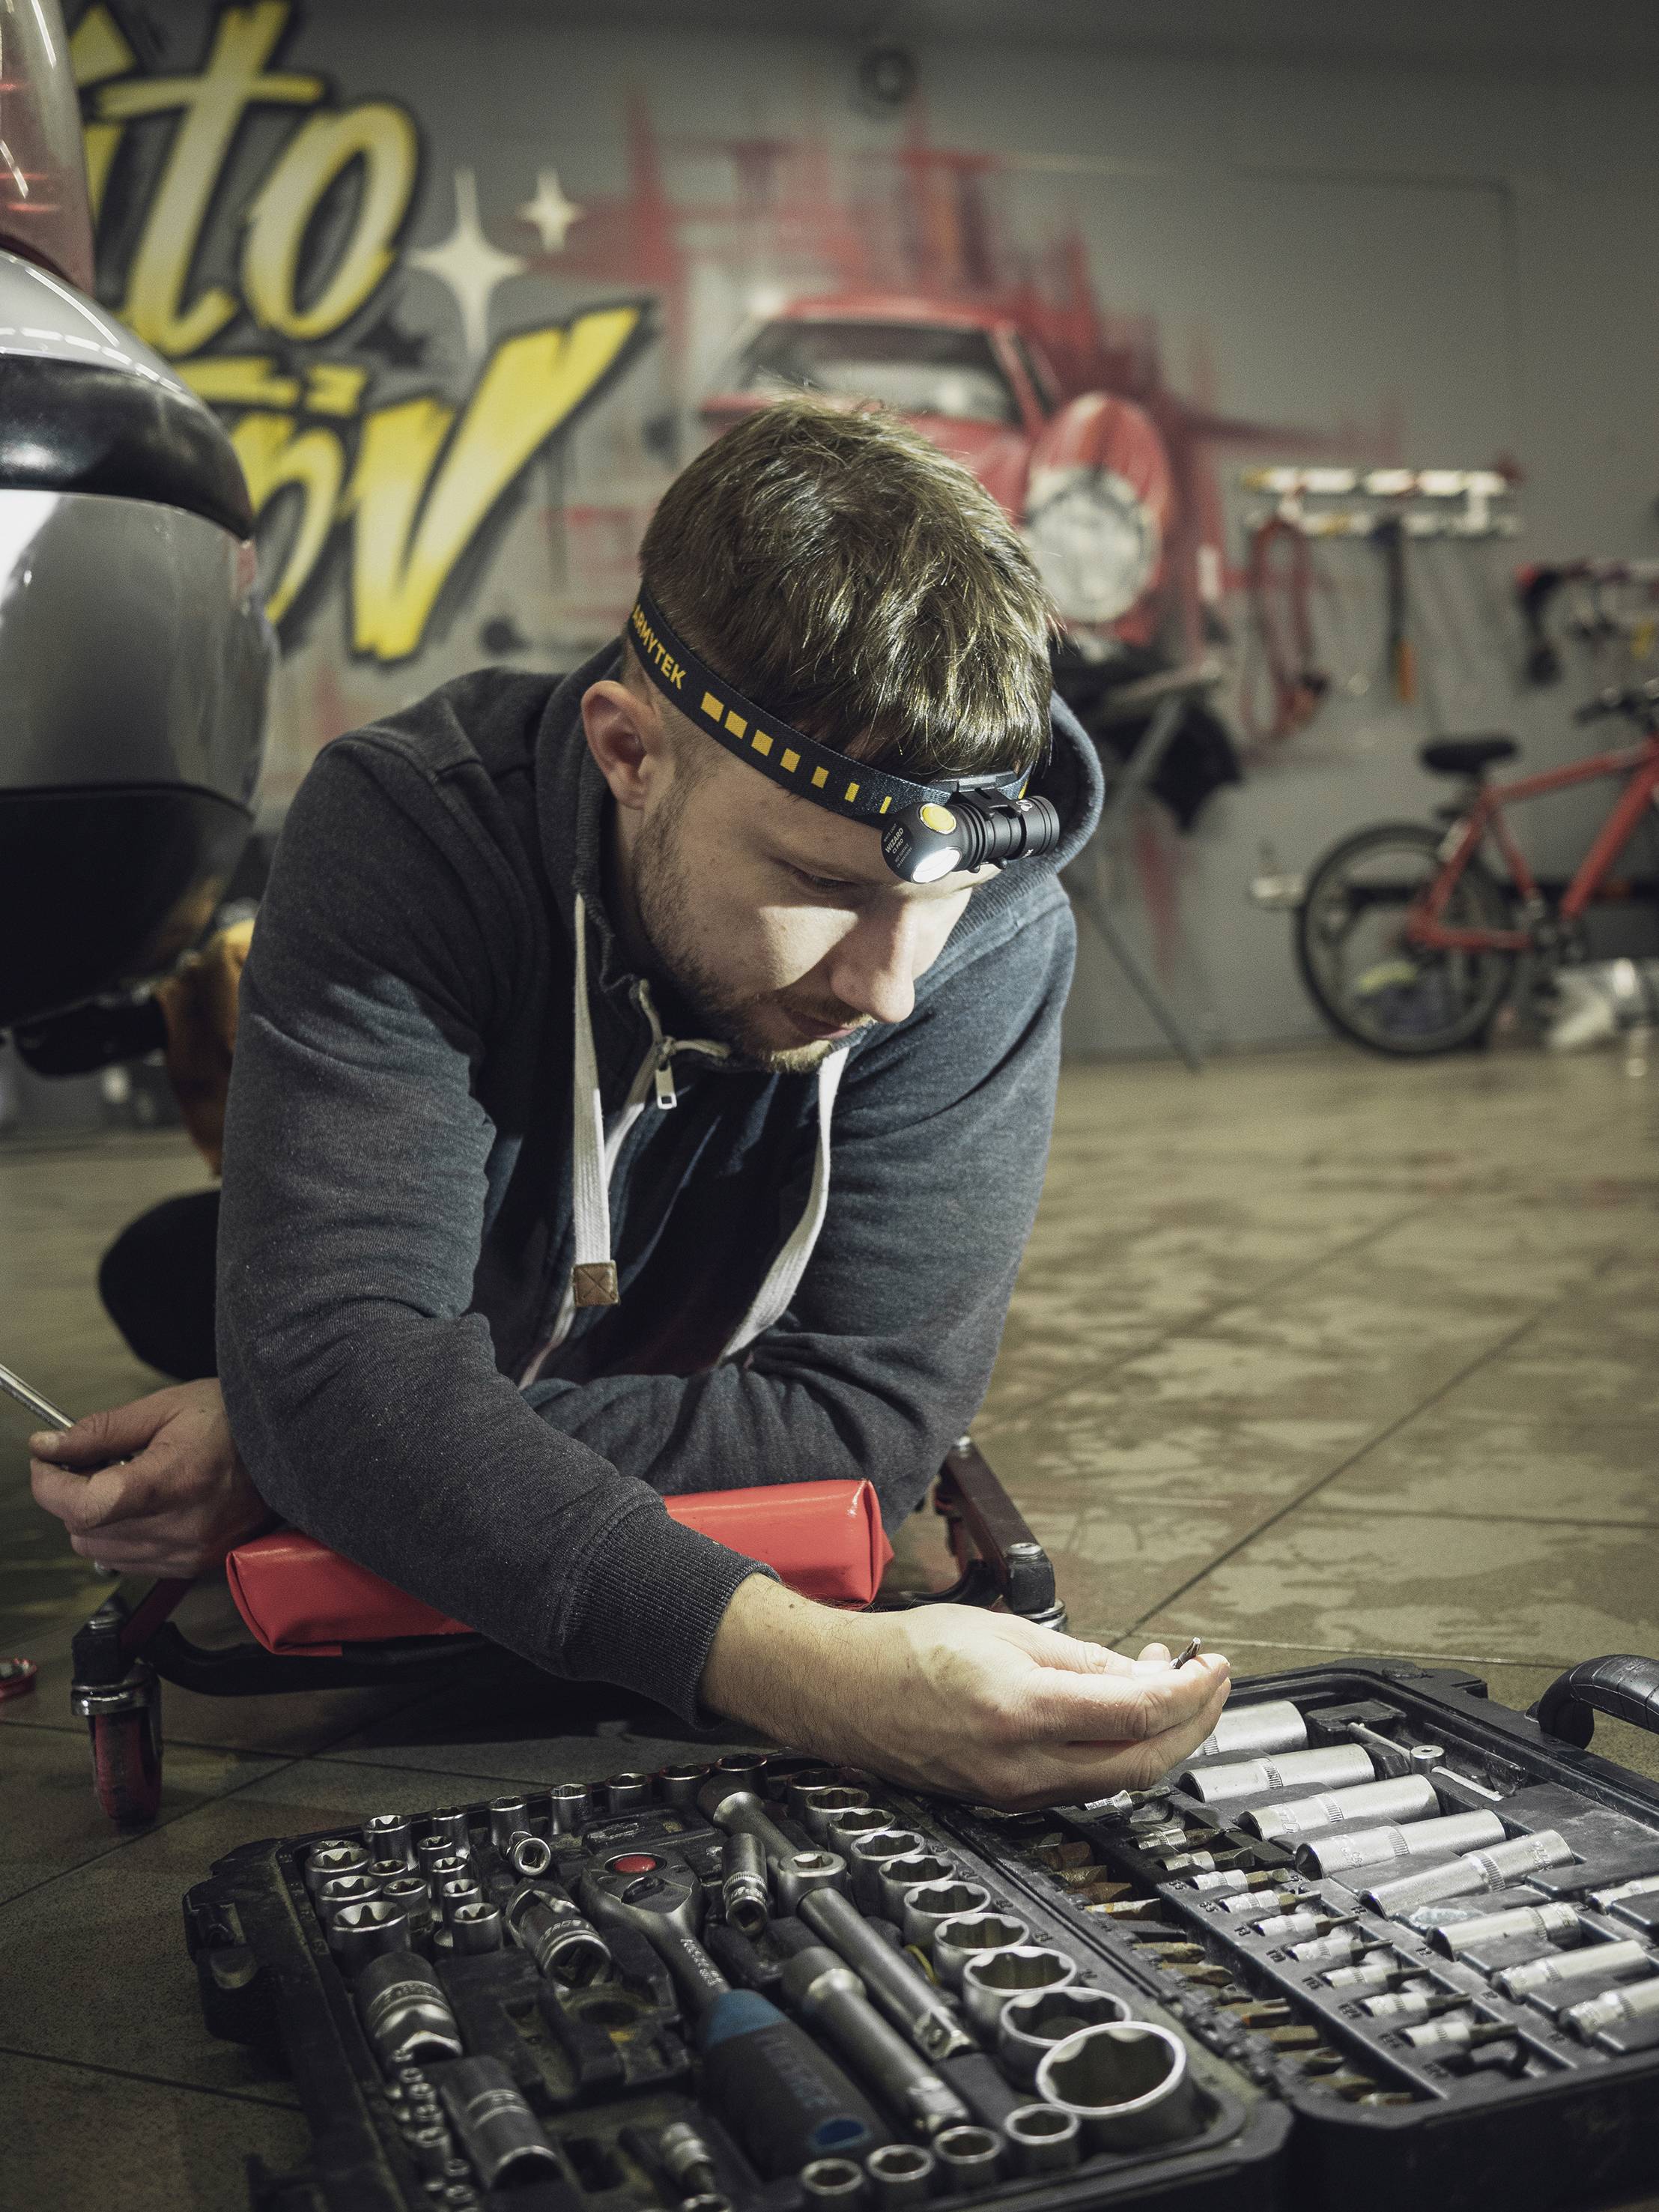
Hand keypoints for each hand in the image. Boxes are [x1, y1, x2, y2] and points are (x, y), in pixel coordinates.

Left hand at [29, 1379, 273, 1577]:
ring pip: (99, 1551)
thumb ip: (100, 1431)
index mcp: (174, 1481)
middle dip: (72, 1496)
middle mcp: (182, 1526)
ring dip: (96, 1519)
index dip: (50, 1485)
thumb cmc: (233, 1420)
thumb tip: (50, 1447)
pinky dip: (121, 1535)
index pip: (86, 1506)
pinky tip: (144, 1505)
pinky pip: (128, 1561)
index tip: (48, 1462)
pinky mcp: (192, 1564)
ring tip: (125, 1483)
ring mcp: (188, 1551)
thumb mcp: (164, 1407)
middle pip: (84, 1531)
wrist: (288, 1444)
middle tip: (91, 1463)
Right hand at [701, 1578, 1229, 1807]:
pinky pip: (1084, 1783)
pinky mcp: (1009, 1800)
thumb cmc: (909, 1653)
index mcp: (1023, 1711)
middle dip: (1193, 1724)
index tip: (1212, 1666)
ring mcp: (1017, 1792)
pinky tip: (1120, 1712)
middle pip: (1142, 1763)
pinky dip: (1117, 1749)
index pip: (1138, 1712)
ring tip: (1168, 1686)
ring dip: (1158, 1736)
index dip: (1190, 1691)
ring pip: (1118, 1780)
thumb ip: (1081, 1658)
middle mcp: (1023, 1765)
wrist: (844, 1693)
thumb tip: (1144, 1674)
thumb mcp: (1004, 1631)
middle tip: (1211, 1683)